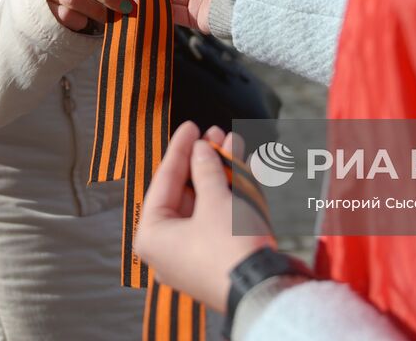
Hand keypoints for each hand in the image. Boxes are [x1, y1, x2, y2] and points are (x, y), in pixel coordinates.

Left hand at [134, 121, 273, 311]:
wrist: (262, 289)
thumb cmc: (228, 248)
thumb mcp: (216, 200)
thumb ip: (206, 168)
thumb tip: (201, 148)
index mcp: (153, 236)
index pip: (164, 181)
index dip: (180, 149)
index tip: (191, 126)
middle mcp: (167, 248)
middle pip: (185, 191)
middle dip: (204, 160)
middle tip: (215, 134)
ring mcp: (191, 255)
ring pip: (204, 203)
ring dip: (220, 173)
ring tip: (233, 143)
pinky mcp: (215, 259)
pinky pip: (218, 218)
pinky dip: (229, 195)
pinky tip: (244, 169)